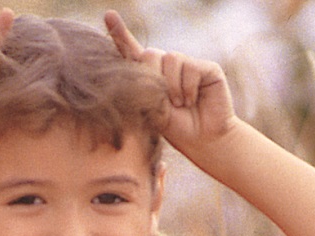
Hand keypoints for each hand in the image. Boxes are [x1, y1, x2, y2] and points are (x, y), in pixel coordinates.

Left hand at [104, 11, 237, 156]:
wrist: (203, 140)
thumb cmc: (175, 129)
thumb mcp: (150, 109)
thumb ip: (142, 85)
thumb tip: (139, 56)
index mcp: (150, 76)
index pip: (132, 51)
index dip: (120, 33)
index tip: (107, 16)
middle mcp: (168, 66)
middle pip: (149, 54)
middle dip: (154, 78)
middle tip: (165, 102)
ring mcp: (187, 65)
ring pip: (169, 58)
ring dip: (172, 87)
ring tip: (179, 105)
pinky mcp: (206, 67)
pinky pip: (189, 66)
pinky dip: (187, 87)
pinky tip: (191, 101)